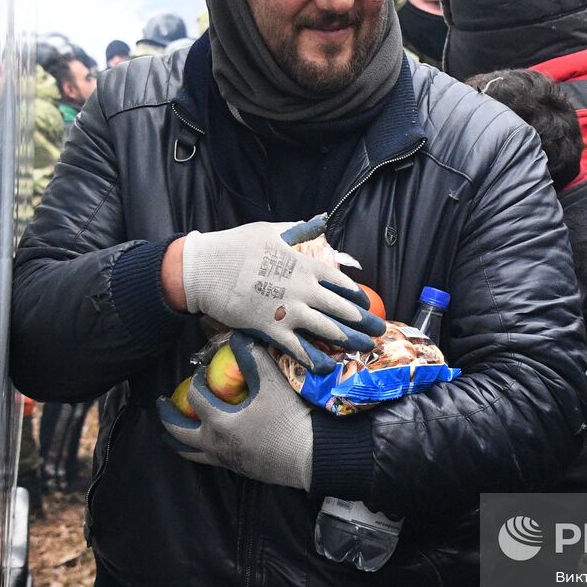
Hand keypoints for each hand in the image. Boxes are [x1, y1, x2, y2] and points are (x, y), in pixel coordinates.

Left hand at [158, 334, 315, 489]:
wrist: (309, 456)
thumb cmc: (289, 419)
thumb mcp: (272, 384)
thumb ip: (253, 358)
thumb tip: (237, 337)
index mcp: (218, 421)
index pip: (195, 397)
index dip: (196, 380)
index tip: (202, 372)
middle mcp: (214, 443)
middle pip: (178, 431)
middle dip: (167, 415)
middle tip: (161, 403)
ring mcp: (224, 459)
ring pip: (189, 452)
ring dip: (176, 440)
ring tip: (169, 434)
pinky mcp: (237, 469)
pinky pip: (207, 461)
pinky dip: (197, 451)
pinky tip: (202, 445)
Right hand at [179, 215, 383, 372]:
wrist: (207, 269)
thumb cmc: (237, 246)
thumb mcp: (272, 231)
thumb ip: (300, 230)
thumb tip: (320, 220)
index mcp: (305, 265)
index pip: (340, 282)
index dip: (356, 295)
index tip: (366, 303)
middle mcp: (303, 289)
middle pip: (341, 308)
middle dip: (363, 321)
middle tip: (379, 331)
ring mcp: (288, 311)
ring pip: (327, 329)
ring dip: (349, 340)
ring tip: (365, 348)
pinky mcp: (271, 329)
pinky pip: (298, 347)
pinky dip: (314, 358)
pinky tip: (328, 366)